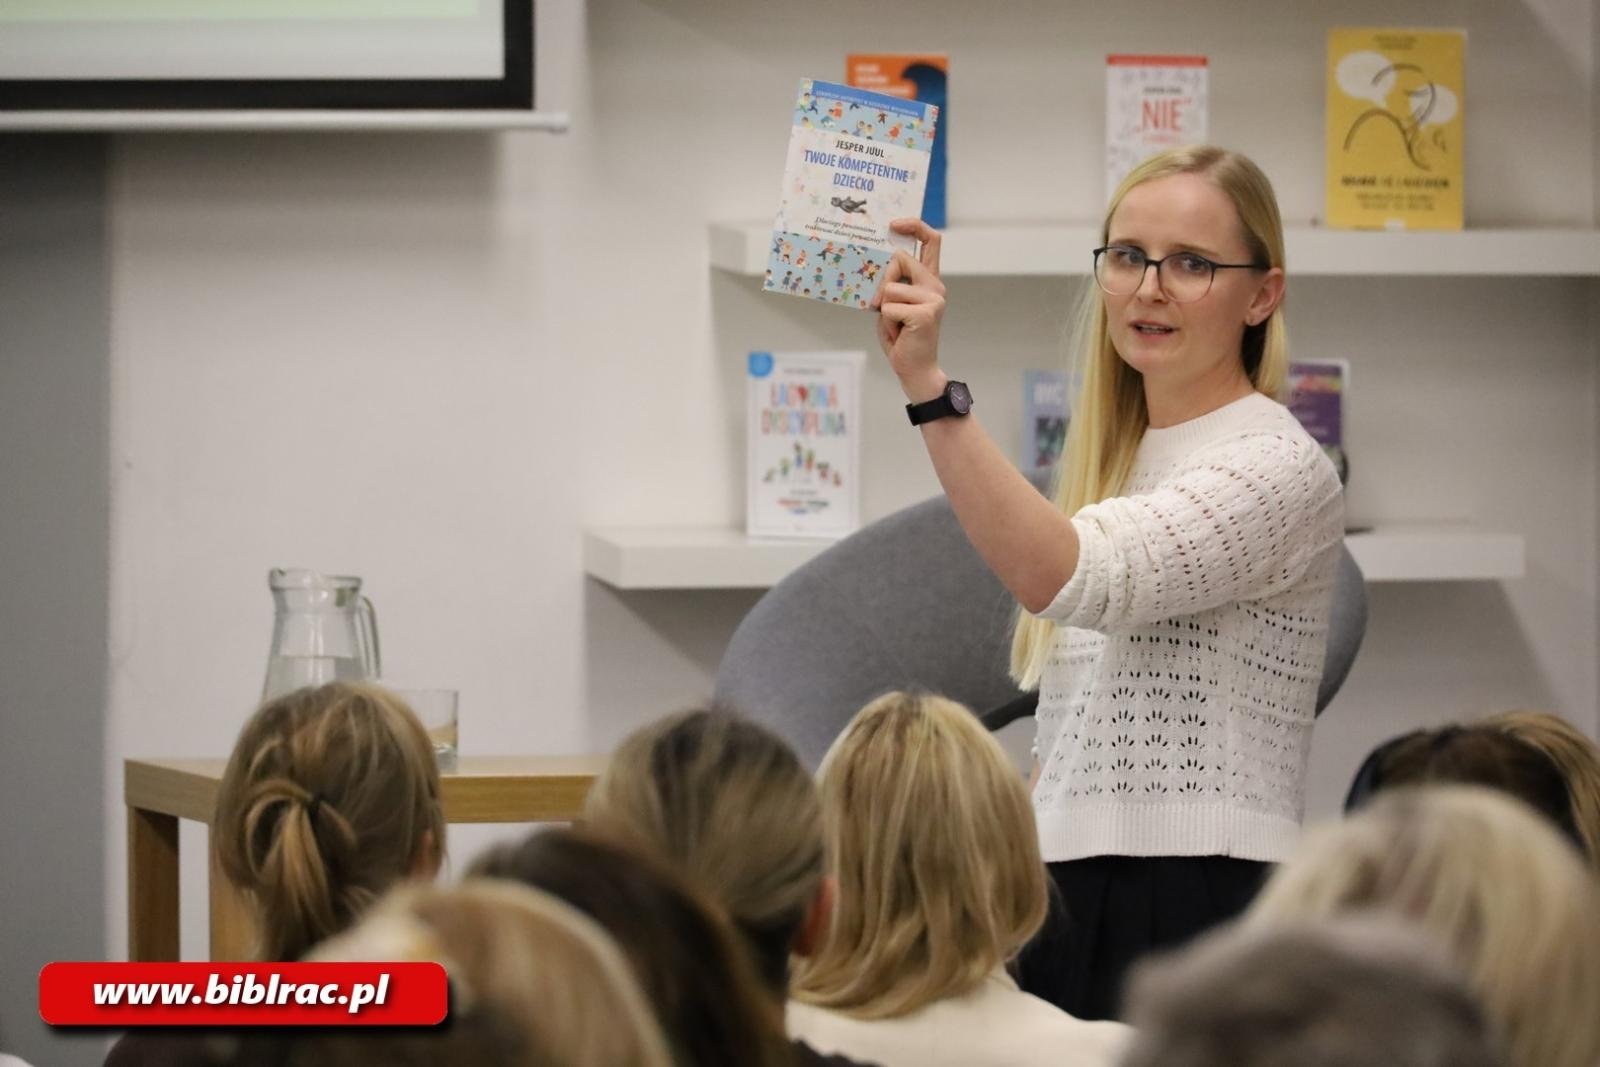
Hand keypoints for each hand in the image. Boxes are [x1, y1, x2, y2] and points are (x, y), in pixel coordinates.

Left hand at [871, 218, 946, 400]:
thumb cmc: (901, 336)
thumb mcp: (892, 303)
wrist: (915, 369)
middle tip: (882, 306)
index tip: (895, 223)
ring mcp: (934, 298)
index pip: (931, 241)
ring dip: (883, 309)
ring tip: (896, 325)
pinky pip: (889, 307)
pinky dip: (886, 322)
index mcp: (929, 280)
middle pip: (900, 258)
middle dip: (882, 281)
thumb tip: (878, 264)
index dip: (914, 225)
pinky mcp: (925, 313)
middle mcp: (935, 285)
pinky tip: (900, 333)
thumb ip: (890, 282)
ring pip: (890, 288)